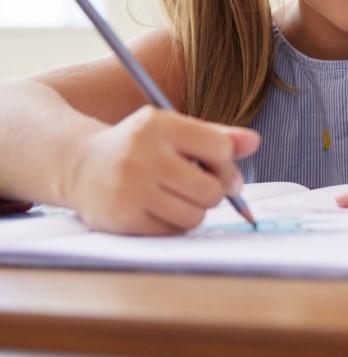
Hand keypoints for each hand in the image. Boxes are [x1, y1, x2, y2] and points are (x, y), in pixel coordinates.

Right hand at [66, 107, 259, 234]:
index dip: (227, 163)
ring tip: (182, 198)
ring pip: (195, 215)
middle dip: (216, 192)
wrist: (83, 167)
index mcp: (159, 125)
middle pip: (210, 188)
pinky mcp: (122, 218)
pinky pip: (173, 231)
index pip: (219, 148)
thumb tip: (255, 142)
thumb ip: (216, 136)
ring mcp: (130, 188)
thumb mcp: (174, 129)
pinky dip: (176, 224)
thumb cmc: (142, 146)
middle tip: (206, 187)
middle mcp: (142, 155)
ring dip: (197, 210)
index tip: (220, 167)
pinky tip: (162, 209)